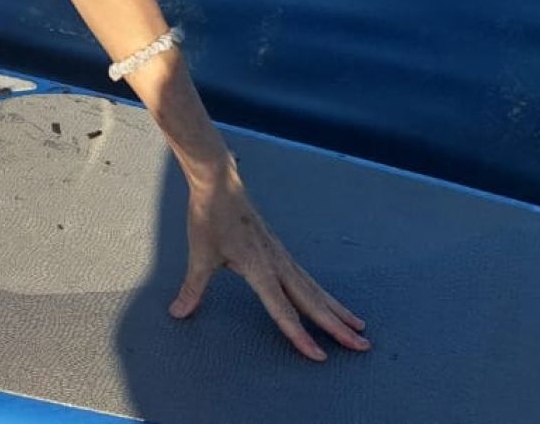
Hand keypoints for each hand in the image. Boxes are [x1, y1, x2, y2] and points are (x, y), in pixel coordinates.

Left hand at [171, 177, 368, 360]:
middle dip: (337, 327)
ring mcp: (282, 257)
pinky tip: (332, 304)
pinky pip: (308, 279)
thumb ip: (192, 288)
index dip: (300, 335)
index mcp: (259, 267)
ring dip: (338, 310)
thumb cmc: (210, 217)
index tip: (319, 356)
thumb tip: (177, 314)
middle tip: (362, 346)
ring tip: (360, 328)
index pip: (283, 309)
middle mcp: (278, 264)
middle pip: (312, 302)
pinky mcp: (280, 252)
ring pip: (316, 290)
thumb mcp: (199, 254)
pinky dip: (324, 295)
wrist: (221, 183)